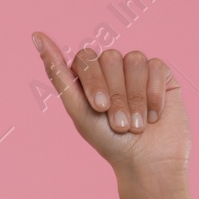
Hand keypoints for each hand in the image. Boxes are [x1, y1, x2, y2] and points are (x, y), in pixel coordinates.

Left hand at [31, 31, 190, 182]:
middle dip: (115, 94)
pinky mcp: (161, 75)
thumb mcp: (78, 110)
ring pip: (134, 60)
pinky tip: (154, 116)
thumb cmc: (109, 141)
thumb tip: (36, 35)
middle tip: (118, 124)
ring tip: (137, 124)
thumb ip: (59, 74)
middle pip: (110, 57)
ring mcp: (137, 70)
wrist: (147, 163)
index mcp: (88, 77)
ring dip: (135, 98)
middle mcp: (112, 69)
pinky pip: (156, 66)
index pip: (85, 57)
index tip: (99, 107)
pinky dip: (154, 94)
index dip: (93, 80)